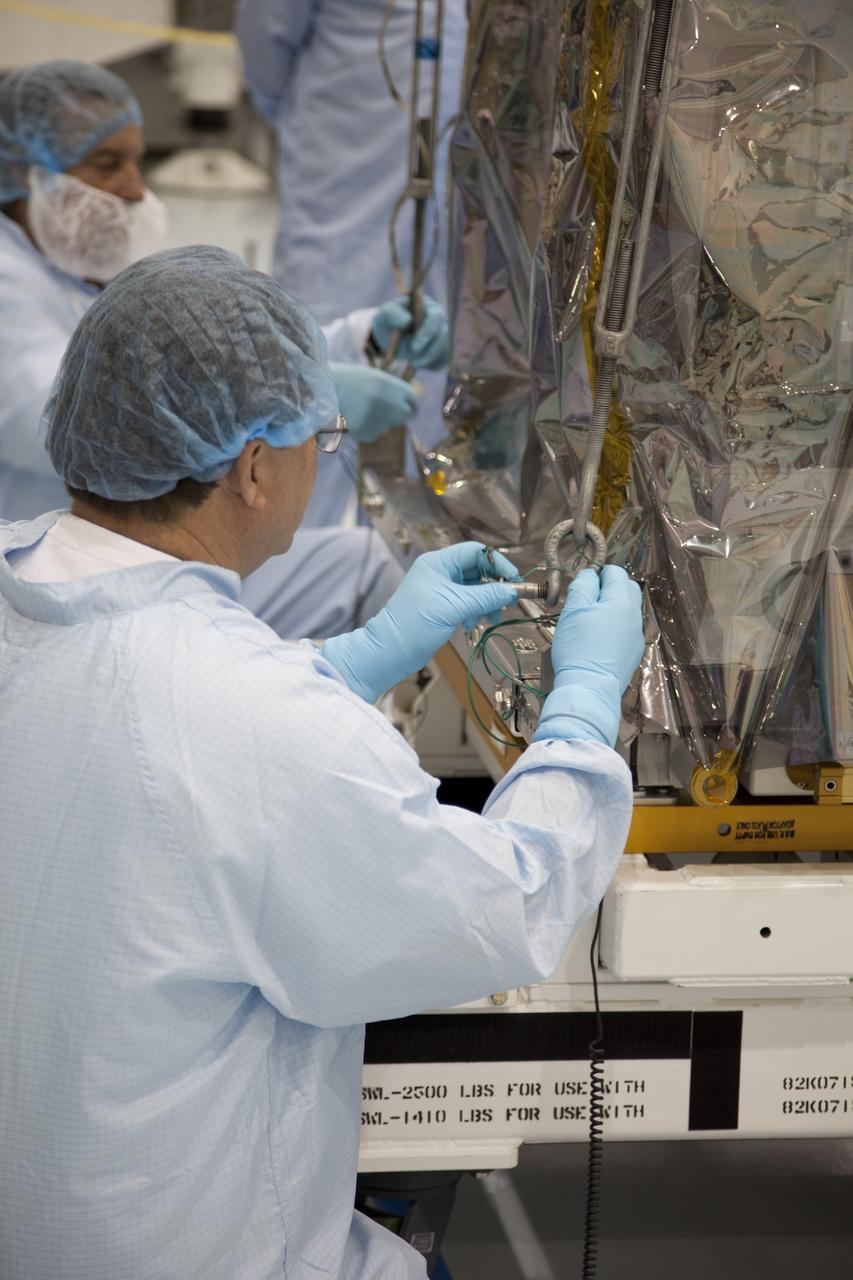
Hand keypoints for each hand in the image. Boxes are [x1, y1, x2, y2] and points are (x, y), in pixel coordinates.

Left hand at [323, 543, 519, 703]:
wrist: (392, 651)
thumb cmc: (416, 623)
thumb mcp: (455, 607)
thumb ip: (486, 596)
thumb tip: (512, 590)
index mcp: (438, 562)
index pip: (475, 552)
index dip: (497, 563)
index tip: (513, 579)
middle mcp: (440, 572)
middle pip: (477, 570)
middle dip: (493, 587)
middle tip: (506, 602)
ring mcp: (441, 589)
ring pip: (475, 588)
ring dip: (486, 602)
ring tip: (489, 618)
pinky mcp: (443, 606)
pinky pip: (468, 602)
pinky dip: (476, 611)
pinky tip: (472, 623)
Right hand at [329, 362, 418, 442]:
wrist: (315, 390)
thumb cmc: (340, 381)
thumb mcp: (368, 378)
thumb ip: (387, 390)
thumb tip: (405, 405)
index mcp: (388, 384)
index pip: (413, 398)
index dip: (410, 403)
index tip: (408, 407)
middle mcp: (388, 402)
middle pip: (405, 414)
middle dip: (398, 415)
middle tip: (385, 413)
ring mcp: (379, 419)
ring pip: (386, 426)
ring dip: (377, 421)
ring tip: (355, 409)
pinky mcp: (366, 433)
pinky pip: (371, 434)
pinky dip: (363, 430)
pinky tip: (349, 418)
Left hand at [370, 295, 448, 370]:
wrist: (390, 333)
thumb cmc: (390, 319)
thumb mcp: (386, 313)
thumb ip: (394, 313)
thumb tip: (407, 320)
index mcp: (429, 307)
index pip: (436, 318)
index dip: (427, 333)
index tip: (415, 347)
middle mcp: (440, 321)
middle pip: (444, 336)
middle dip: (430, 351)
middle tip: (414, 362)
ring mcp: (442, 336)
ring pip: (445, 350)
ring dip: (429, 360)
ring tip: (413, 364)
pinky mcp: (441, 350)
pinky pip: (442, 360)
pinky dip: (431, 365)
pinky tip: (418, 364)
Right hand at [533, 566, 644, 747]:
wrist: (590, 687)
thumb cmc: (578, 647)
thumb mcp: (573, 610)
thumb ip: (583, 585)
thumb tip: (590, 574)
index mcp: (622, 600)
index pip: (615, 571)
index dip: (597, 574)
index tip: (582, 587)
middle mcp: (635, 614)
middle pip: (626, 588)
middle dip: (607, 588)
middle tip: (585, 602)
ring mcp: (637, 634)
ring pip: (626, 609)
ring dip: (610, 608)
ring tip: (589, 621)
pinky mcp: (634, 651)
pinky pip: (626, 629)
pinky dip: (614, 626)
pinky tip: (598, 639)